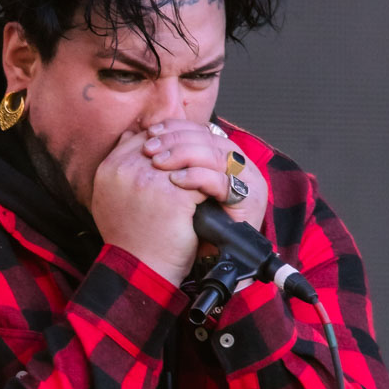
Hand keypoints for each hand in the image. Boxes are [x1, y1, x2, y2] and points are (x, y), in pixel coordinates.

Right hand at [91, 129, 205, 285]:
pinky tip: (215, 192)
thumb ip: (121, 166)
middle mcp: (126, 170)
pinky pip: (199, 177)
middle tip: (203, 156)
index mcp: (109, 168)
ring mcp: (149, 181)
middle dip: (186, 146)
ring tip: (212, 172)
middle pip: (166, 142)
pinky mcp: (173, 196)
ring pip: (185, 156)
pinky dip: (209, 183)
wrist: (138, 270)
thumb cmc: (129, 239)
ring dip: (200, 163)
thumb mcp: (110, 198)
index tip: (180, 150)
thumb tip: (138, 135)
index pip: (143, 137)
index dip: (165, 140)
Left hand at [141, 120, 267, 235]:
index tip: (150, 131)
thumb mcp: (179, 189)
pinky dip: (196, 178)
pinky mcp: (250, 199)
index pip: (201, 130)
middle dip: (175, 139)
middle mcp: (241, 164)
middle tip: (149, 148)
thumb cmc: (195, 227)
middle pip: (207, 138)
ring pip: (214, 154)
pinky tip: (175, 181)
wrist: (216, 261)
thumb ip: (170, 164)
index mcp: (226, 156)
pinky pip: (221, 181)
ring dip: (183, 155)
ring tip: (158, 163)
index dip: (175, 128)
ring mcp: (249, 181)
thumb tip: (137, 136)